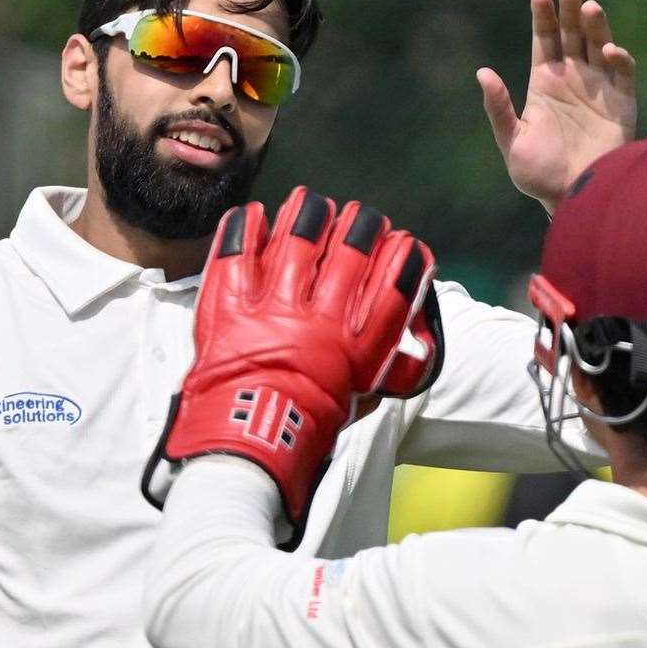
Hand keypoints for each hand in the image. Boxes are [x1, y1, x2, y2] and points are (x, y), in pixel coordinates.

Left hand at [142, 187, 437, 535]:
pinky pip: (239, 252)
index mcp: (358, 345)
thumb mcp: (361, 401)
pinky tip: (256, 214)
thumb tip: (415, 350)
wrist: (248, 446)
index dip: (405, 255)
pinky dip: (248, 228)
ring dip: (309, 213)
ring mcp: (275, 307)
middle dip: (362, 224)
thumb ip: (386, 370)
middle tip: (361, 215)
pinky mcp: (231, 306)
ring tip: (312, 201)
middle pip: (353, 247)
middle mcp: (323, 318)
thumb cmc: (307, 429)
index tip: (405, 243)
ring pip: (299, 238)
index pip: (396, 280)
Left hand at [478, 0, 636, 213]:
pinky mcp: (622, 104)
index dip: (543, 17)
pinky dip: (619, 59)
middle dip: (570, 9)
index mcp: (545, 83)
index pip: (545, 40)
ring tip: (588, 7)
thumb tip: (483, 73)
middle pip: (573, 34)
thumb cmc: (539, 175)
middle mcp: (573, 79)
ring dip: (596, 26)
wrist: (573, 199)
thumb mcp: (512, 142)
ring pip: (599, 46)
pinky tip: (609, 51)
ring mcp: (599, 89)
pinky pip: (623, 74)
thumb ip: (499, 108)